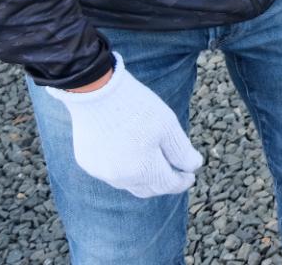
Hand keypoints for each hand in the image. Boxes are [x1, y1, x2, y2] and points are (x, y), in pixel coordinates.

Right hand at [48, 52, 203, 197]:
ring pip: (128, 183)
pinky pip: (110, 173)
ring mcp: (101, 171)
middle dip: (163, 183)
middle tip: (175, 173)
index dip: (182, 182)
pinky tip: (129, 154)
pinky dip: (123, 169)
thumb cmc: (137, 108)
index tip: (190, 176)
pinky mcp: (88, 162)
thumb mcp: (168, 126)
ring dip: (143, 178)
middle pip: (147, 189)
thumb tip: (193, 167)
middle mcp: (120, 178)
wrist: (97, 92)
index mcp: (143, 170)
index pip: (167, 185)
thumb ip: (181, 151)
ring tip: (153, 164)